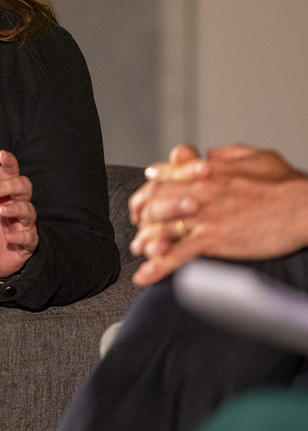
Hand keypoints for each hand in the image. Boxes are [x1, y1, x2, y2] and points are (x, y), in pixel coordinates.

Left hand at [0, 150, 38, 277]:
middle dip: (11, 186)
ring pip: (29, 210)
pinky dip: (21, 235)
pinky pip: (30, 237)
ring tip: (1, 210)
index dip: (9, 163)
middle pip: (24, 187)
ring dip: (16, 208)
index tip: (1, 154)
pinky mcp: (27, 242)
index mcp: (1, 194)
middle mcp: (15, 205)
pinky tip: (9, 237)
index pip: (9, 174)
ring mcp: (23, 224)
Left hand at [130, 143, 307, 284]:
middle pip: (155, 201)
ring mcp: (203, 215)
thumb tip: (210, 153)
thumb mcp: (256, 157)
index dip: (150, 187)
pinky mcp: (213, 239)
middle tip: (138, 226)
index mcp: (205, 169)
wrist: (305, 207)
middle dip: (142, 215)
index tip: (145, 196)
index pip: (164, 175)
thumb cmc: (286, 184)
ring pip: (160, 227)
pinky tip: (145, 277)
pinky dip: (158, 267)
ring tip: (139, 251)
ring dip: (145, 241)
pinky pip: (178, 254)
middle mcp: (198, 190)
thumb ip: (227, 154)